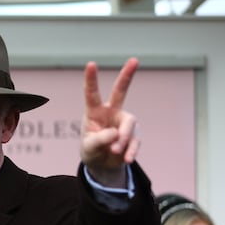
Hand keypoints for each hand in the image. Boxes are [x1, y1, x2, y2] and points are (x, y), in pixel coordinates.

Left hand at [80, 58, 139, 186]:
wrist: (102, 164)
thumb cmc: (91, 150)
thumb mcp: (89, 147)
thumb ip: (100, 140)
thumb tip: (117, 134)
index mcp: (94, 112)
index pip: (92, 94)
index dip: (91, 80)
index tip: (91, 64)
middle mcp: (111, 112)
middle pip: (120, 91)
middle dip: (127, 75)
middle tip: (135, 60)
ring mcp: (124, 122)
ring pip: (129, 125)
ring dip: (122, 140)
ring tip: (114, 152)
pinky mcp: (134, 135)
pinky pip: (135, 141)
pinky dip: (131, 150)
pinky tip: (126, 158)